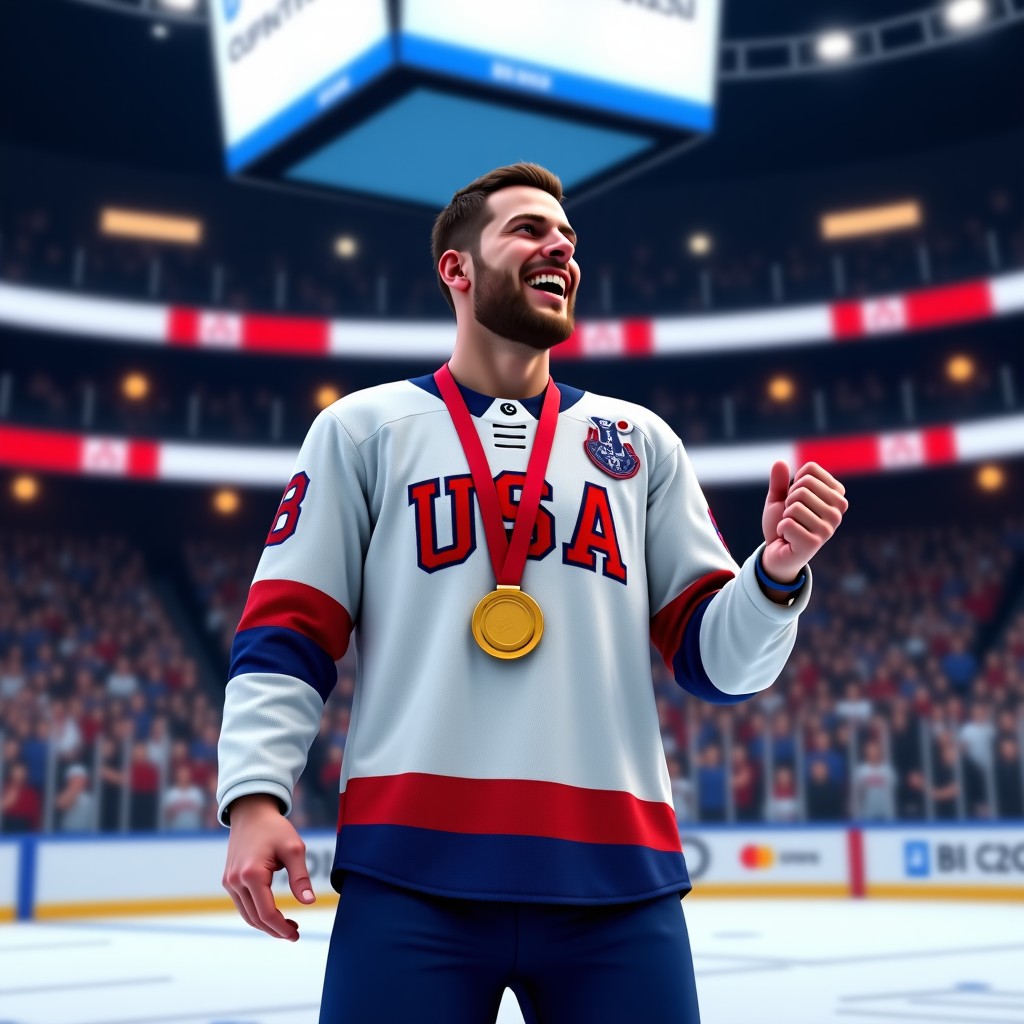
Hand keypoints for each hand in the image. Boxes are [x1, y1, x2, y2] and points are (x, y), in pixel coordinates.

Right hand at [222, 794, 314, 940]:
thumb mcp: (294, 848)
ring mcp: (229, 881)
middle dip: (274, 930)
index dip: (281, 928)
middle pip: (255, 918)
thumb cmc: (274, 828)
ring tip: (286, 926)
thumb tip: (309, 902)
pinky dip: (256, 914)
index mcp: (252, 874)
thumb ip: (300, 877)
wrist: (251, 813)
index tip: (295, 934)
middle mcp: (236, 881)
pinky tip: (272, 913)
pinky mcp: (228, 880)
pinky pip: (242, 905)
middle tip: (294, 933)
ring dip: (265, 925)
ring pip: (246, 915)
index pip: (266, 913)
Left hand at [761, 460, 847, 582]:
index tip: (796, 501)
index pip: (810, 470)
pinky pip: (788, 523)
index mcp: (836, 495)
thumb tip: (779, 462)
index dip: (794, 483)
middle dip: (788, 501)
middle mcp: (838, 510)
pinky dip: (781, 529)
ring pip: (794, 505)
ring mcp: (829, 527)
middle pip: (803, 486)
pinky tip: (788, 539)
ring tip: (792, 528)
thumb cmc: (783, 525)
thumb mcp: (779, 500)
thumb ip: (779, 482)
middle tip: (792, 516)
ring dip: (785, 517)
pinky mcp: (815, 543)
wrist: (778, 553)